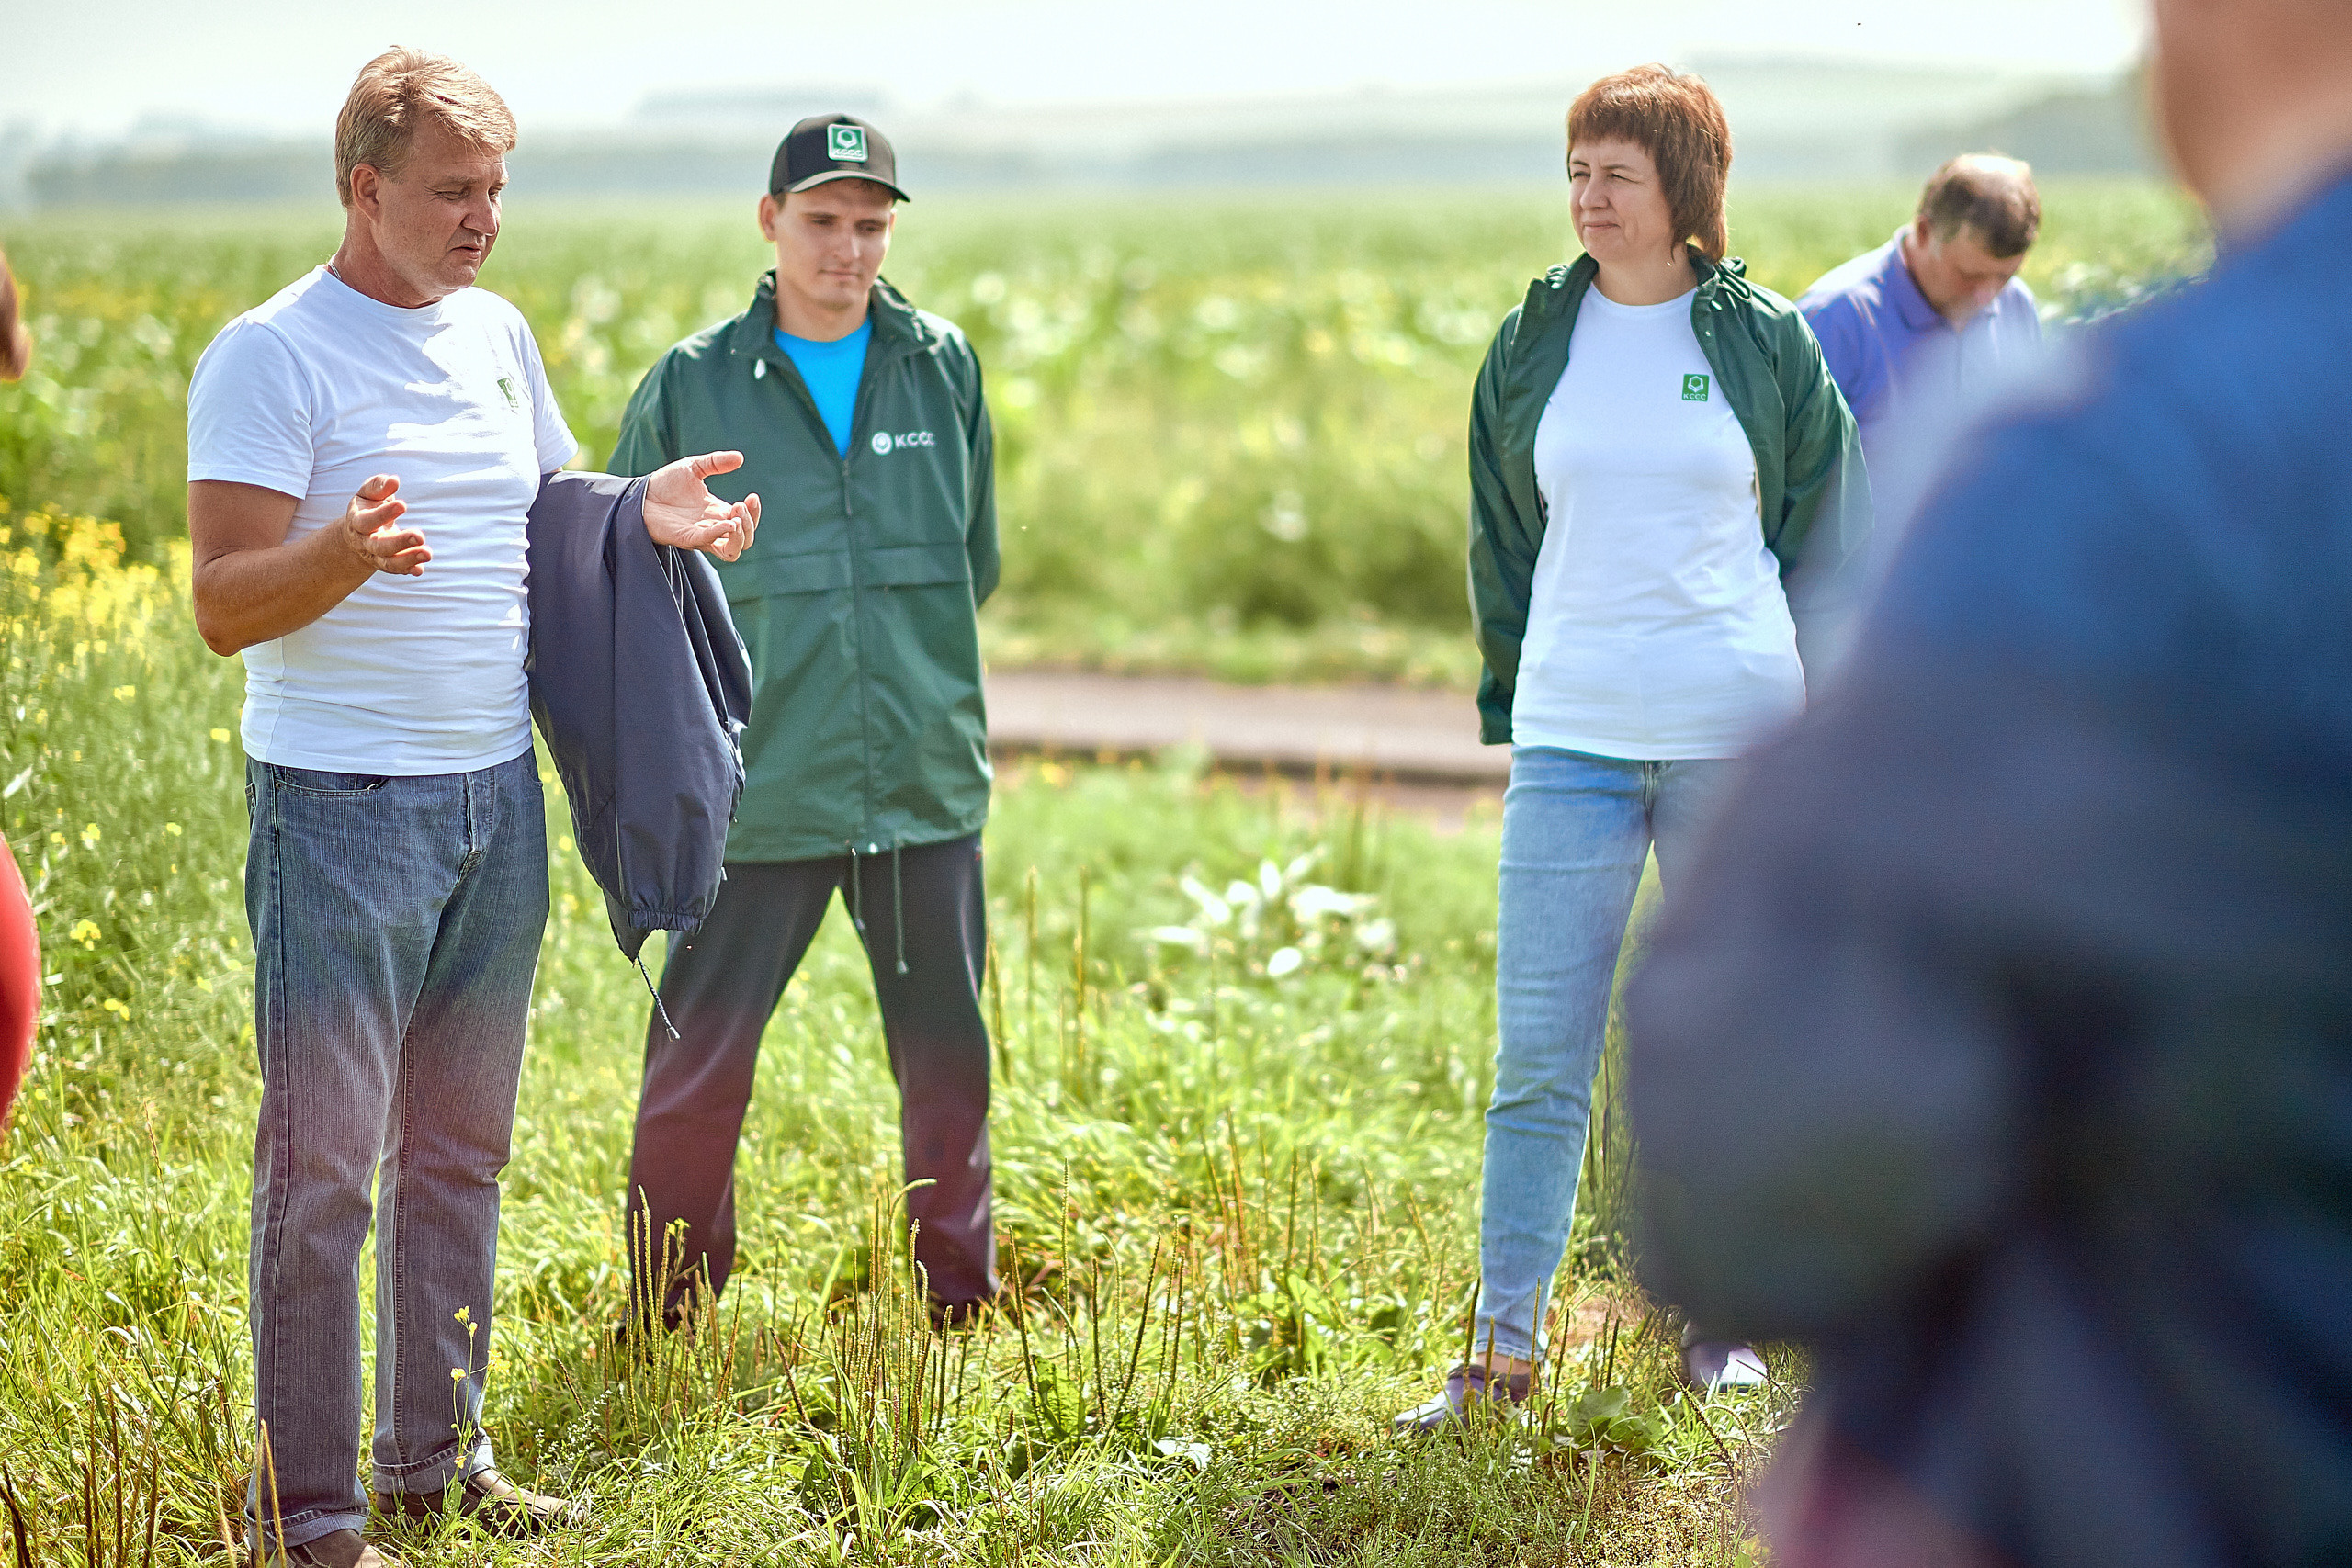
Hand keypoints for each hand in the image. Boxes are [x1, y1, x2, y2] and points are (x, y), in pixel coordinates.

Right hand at [338, 475, 428, 576]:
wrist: (357, 534)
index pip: (367, 521)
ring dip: (408, 559)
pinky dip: (408, 569)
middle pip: (379, 546)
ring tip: (427, 553)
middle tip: (420, 535)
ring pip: (389, 562)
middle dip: (399, 542)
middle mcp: (365, 542)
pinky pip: (396, 570)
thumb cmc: (367, 507)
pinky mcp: (387, 563)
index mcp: (357, 522)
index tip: (403, 504)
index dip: (384, 514)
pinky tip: (419, 569)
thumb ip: (378, 486)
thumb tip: (394, 480)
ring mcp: (375, 556)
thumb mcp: (368, 494)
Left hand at [644, 451, 759, 561]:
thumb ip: (716, 462)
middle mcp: (713, 527)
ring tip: (736, 519)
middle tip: (739, 505)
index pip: (746, 522)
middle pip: (745, 539)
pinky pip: (709, 543)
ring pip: (732, 551)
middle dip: (750, 523)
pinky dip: (720, 534)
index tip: (751, 496)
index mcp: (718, 512)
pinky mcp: (686, 539)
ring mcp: (701, 535)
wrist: (640, 493)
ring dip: (741, 537)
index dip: (754, 513)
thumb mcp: (695, 466)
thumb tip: (740, 457)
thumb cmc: (665, 483)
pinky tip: (726, 523)